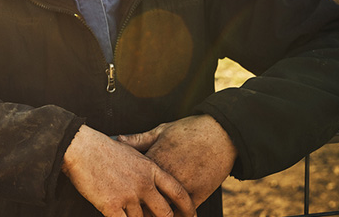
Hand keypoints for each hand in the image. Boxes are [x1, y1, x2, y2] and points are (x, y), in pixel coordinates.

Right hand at [63, 125, 195, 216]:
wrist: (81, 148)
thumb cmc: (102, 148)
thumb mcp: (132, 151)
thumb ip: (145, 166)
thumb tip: (154, 178)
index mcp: (150, 169)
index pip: (177, 192)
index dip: (187, 207)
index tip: (191, 215)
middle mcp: (143, 184)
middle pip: (165, 213)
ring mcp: (128, 196)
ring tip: (131, 213)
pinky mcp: (111, 205)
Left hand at [119, 115, 236, 207]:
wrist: (220, 133)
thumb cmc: (189, 129)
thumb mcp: (161, 131)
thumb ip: (138, 139)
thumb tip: (118, 139)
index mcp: (152, 163)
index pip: (131, 184)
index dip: (125, 190)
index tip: (120, 193)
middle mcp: (165, 178)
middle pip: (145, 202)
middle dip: (139, 207)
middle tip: (134, 209)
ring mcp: (182, 188)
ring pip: (163, 211)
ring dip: (158, 214)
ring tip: (153, 213)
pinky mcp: (198, 194)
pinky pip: (184, 213)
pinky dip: (178, 216)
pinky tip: (173, 215)